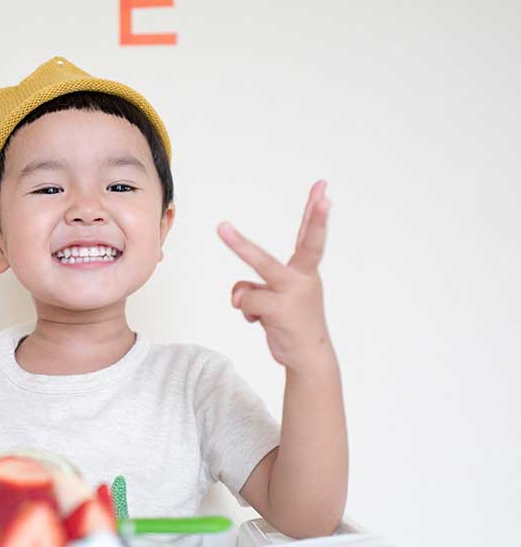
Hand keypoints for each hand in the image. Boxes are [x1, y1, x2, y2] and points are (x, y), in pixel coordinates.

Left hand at [216, 181, 332, 371]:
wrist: (308, 357)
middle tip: (321, 192)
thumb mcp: (278, 299)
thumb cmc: (293, 323)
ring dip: (238, 244)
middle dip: (311, 218)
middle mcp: (303, 279)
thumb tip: (237, 298)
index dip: (317, 213)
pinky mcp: (280, 310)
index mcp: (306, 272)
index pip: (311, 237)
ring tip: (222, 227)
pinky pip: (245, 299)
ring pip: (259, 263)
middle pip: (303, 244)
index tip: (323, 188)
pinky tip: (260, 320)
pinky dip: (247, 310)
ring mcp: (293, 294)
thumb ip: (257, 289)